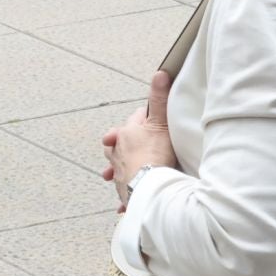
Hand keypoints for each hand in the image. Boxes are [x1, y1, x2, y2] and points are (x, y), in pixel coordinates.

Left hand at [102, 71, 176, 207]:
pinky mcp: (121, 188)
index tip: (150, 119)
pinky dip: (125, 192)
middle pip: (118, 141)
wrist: (149, 186)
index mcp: (126, 133)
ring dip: (120, 165)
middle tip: (135, 144)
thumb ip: (159, 99)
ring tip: (124, 168)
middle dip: (125, 142)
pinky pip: (123, 190)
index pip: (135, 119)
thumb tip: (159, 73)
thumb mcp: (160, 123)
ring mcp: (118, 170)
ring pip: (115, 164)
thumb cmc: (155, 155)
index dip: (145, 118)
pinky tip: (126, 201)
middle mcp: (118, 151)